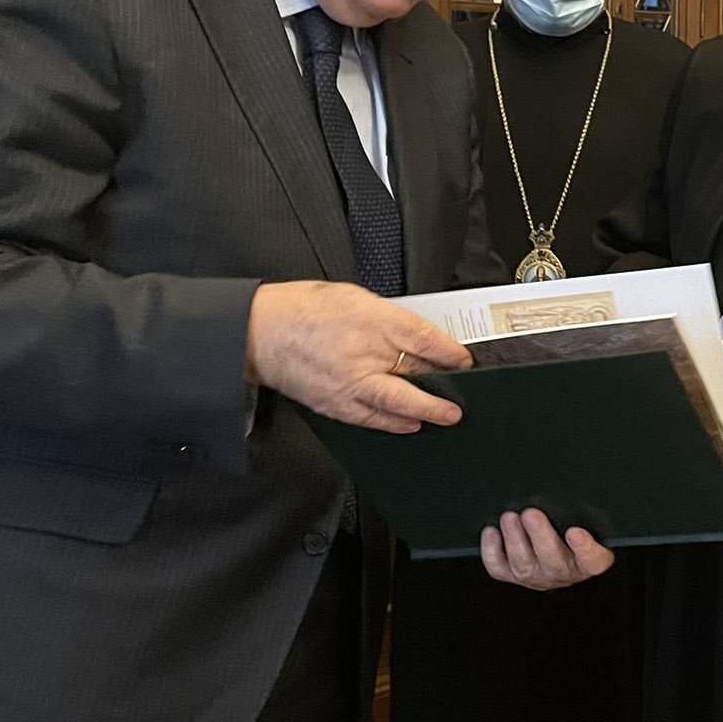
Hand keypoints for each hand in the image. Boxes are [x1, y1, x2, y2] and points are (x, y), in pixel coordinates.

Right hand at [245, 280, 469, 432]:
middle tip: (463, 397)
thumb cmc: (302, 310)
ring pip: (396, 403)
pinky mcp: (334, 403)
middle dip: (443, 387)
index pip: (421, 337)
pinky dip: (393, 424)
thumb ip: (388, 317)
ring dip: (425, 411)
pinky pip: (370, 418)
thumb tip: (418, 338)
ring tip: (444, 416)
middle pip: (414, 373)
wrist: (259, 333)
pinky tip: (408, 425)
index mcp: (369, 318)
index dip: (449, 351)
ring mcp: (348, 381)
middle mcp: (361, 352)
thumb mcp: (353, 297)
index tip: (463, 360)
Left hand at [481, 507, 615, 590]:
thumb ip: (587, 515)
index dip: (585, 548)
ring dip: (514, 540)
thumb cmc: (578, 535)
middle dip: (540, 536)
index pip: (593, 560)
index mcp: (588, 561)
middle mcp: (563, 571)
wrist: (563, 557)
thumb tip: (574, 486)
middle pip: (553, 560)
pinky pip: (499, 568)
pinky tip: (492, 532)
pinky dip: (492, 551)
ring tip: (509, 518)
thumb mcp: (592, 525)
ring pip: (523, 564)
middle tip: (531, 514)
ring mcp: (536, 575)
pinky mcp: (513, 574)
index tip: (575, 531)